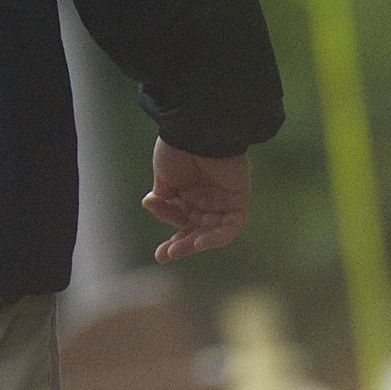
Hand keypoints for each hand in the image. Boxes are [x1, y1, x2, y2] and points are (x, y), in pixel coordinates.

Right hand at [144, 141, 250, 262]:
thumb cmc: (178, 149)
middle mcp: (206, 198)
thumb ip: (162, 198)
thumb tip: (152, 204)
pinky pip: (231, 226)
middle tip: (164, 256)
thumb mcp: (163, 177)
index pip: (181, 221)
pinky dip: (216, 237)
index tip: (160, 255)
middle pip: (196, 230)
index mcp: (188, 192)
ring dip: (195, 243)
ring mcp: (222, 200)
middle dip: (181, 245)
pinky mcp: (238, 200)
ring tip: (177, 250)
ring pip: (211, 232)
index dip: (171, 239)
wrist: (197, 132)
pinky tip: (198, 242)